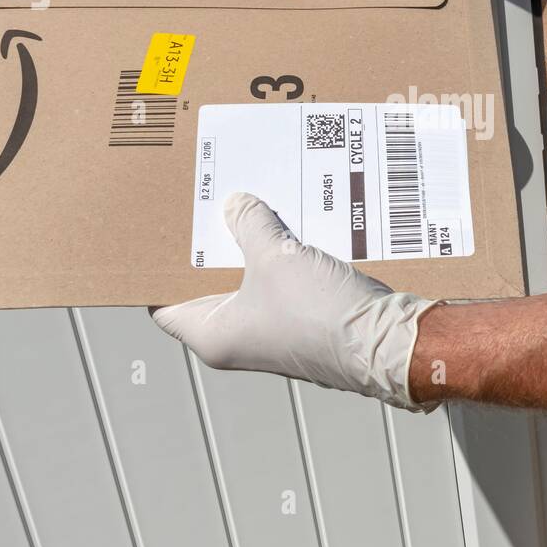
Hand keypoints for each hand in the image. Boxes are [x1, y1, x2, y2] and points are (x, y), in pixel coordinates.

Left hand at [151, 193, 437, 411]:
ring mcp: (274, 332)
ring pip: (251, 283)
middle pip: (210, 287)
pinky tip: (289, 225)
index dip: (160, 272)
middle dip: (211, 248)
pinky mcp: (306, 322)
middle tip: (206, 208)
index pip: (164, 307)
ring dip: (252, 248)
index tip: (161, 238)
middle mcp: (239, 340)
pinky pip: (283, 284)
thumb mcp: (274, 256)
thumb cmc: (320, 316)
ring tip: (249, 207)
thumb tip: (236, 205)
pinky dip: (282, 257)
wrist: (386, 341)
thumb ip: (249, 224)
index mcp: (213, 336)